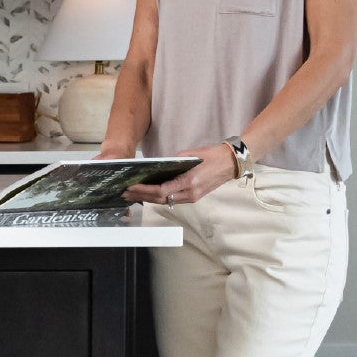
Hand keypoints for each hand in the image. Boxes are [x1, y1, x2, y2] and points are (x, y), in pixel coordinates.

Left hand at [122, 143, 238, 204]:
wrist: (231, 163)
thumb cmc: (212, 156)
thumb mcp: (190, 155)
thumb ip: (173, 163)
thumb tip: (158, 167)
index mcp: (189, 182)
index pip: (161, 191)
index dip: (144, 190)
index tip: (131, 187)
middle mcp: (190, 193)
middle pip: (161, 199)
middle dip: (142, 197)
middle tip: (126, 193)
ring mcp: (192, 198)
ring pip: (166, 202)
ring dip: (148, 199)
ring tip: (133, 195)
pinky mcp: (194, 198)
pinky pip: (173, 200)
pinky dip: (159, 199)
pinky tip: (149, 195)